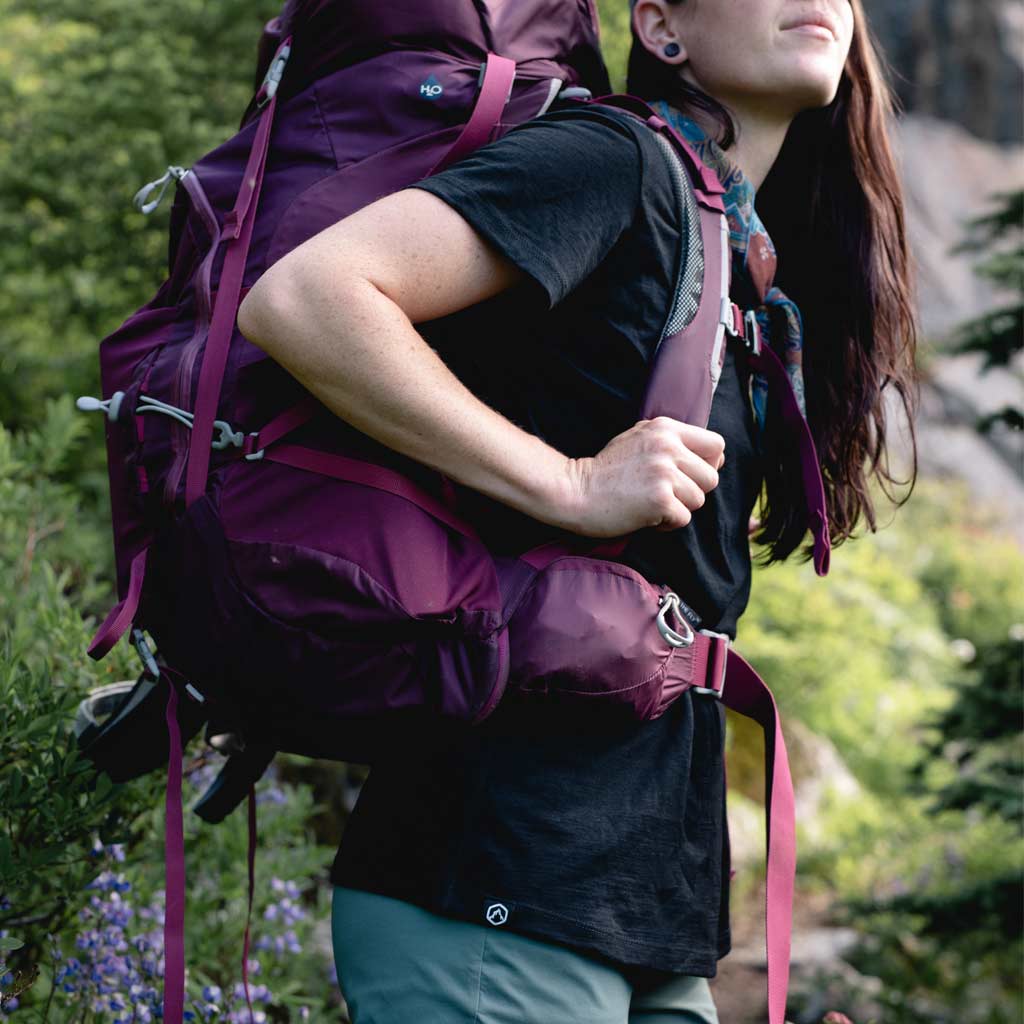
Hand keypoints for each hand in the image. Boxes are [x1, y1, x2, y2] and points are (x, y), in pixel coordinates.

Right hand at [561, 417, 725, 537]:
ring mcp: (664, 473)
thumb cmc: (606, 470)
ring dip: (678, 508)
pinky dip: (666, 524)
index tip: (688, 474)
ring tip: (651, 504)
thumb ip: (670, 441)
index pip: (716, 445)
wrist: (574, 491)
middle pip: (711, 477)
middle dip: (692, 491)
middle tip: (665, 493)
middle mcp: (668, 447)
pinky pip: (683, 519)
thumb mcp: (637, 438)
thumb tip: (712, 455)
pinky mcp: (660, 500)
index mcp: (665, 428)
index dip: (708, 464)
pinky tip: (645, 515)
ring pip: (698, 500)